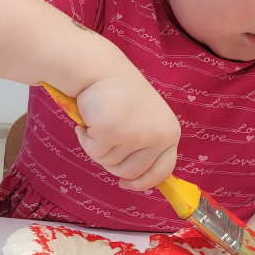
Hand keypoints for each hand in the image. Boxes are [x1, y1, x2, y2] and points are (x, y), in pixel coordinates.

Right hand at [73, 76, 179, 190]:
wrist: (100, 70)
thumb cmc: (118, 95)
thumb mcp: (144, 121)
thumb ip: (145, 145)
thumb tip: (133, 179)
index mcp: (169, 133)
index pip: (163, 170)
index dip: (143, 182)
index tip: (127, 185)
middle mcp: (158, 135)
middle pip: (130, 172)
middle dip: (111, 162)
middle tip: (103, 140)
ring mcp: (136, 135)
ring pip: (109, 163)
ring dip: (96, 147)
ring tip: (96, 124)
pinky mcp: (113, 132)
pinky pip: (93, 151)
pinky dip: (84, 139)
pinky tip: (87, 120)